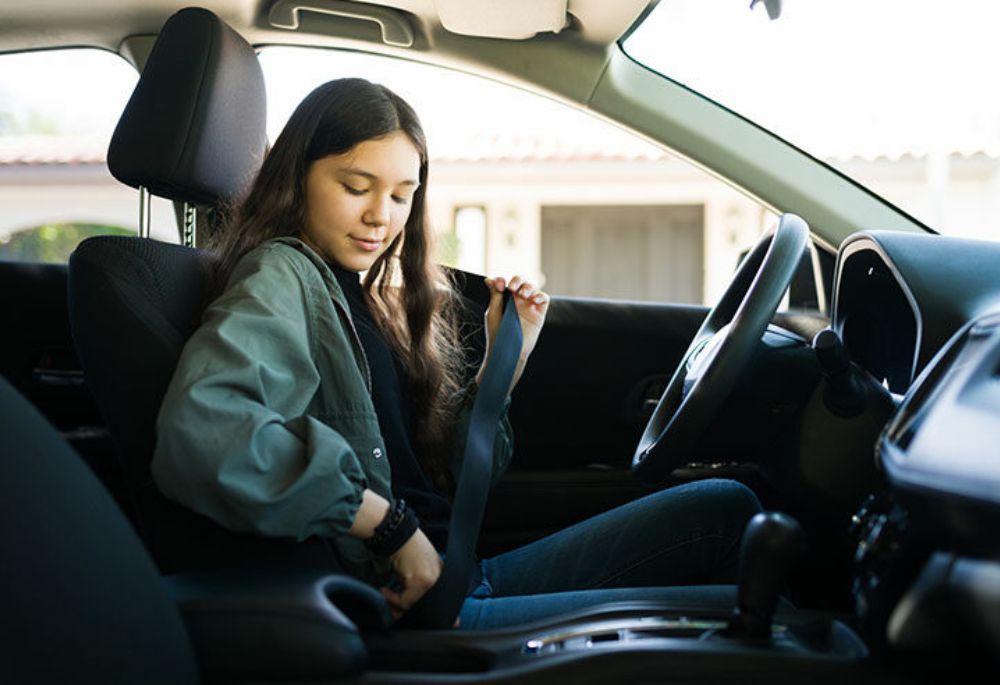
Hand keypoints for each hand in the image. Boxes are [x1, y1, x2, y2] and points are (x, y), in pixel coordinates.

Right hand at [379, 528, 441, 619]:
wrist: (398, 533)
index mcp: (441, 573)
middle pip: (426, 605)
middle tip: (395, 612)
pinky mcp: (420, 582)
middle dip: (408, 611)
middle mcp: (439, 578)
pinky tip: (384, 590)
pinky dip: (391, 598)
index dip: (436, 611)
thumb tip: (413, 603)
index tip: (439, 622)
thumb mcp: (419, 564)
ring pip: (412, 605)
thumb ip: (421, 581)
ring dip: (396, 604)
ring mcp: (431, 580)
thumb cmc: (405, 546)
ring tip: (386, 596)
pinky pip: (404, 600)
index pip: (442, 599)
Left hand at [480, 275, 549, 392]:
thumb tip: (489, 279)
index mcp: (504, 299)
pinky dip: (540, 295)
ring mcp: (528, 306)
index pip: (506, 283)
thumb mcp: (493, 312)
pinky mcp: (539, 313)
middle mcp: (517, 301)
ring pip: (533, 287)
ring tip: (523, 294)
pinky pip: (544, 298)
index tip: (498, 285)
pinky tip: (533, 299)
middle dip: (518, 280)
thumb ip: (495, 296)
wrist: (507, 350)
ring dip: (528, 286)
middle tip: (512, 287)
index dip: (502, 280)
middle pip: (521, 281)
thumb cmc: (497, 333)